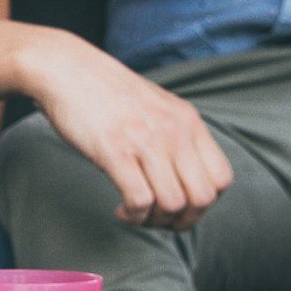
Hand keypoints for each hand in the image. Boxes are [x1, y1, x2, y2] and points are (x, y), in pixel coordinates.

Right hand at [27, 34, 234, 227]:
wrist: (67, 69)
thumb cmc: (107, 92)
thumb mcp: (157, 106)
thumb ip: (175, 135)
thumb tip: (184, 176)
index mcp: (188, 121)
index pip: (222, 178)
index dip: (205, 203)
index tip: (181, 206)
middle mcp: (174, 131)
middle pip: (203, 198)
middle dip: (183, 221)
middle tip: (160, 220)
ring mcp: (146, 141)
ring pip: (173, 204)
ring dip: (155, 221)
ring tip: (137, 215)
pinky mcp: (116, 151)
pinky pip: (140, 201)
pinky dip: (133, 216)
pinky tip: (121, 210)